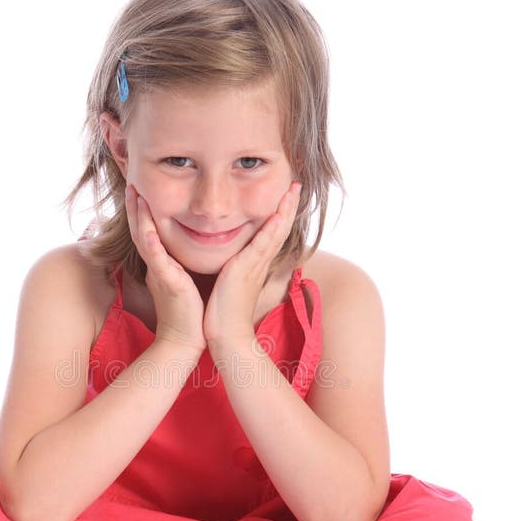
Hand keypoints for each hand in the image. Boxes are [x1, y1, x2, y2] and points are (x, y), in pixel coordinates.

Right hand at [124, 184, 205, 352]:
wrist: (187, 340)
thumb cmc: (190, 313)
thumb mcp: (184, 280)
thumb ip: (181, 264)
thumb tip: (185, 251)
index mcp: (162, 263)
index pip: (149, 231)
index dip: (143, 210)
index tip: (140, 187)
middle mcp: (157, 265)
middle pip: (140, 229)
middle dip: (135, 205)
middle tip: (131, 181)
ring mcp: (160, 273)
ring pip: (144, 239)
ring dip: (138, 216)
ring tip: (133, 194)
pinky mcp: (168, 283)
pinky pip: (157, 260)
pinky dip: (151, 242)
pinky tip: (147, 227)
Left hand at [203, 181, 301, 350]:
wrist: (227, 337)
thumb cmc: (224, 315)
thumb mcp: (228, 285)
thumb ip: (230, 271)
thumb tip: (228, 264)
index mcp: (254, 264)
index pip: (271, 233)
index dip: (279, 213)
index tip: (285, 194)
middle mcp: (259, 263)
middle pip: (280, 227)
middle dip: (288, 205)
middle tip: (296, 183)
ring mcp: (255, 266)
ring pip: (276, 231)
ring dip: (286, 209)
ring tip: (293, 188)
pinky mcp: (245, 270)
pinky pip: (262, 244)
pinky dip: (272, 227)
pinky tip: (279, 212)